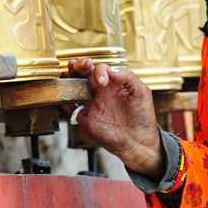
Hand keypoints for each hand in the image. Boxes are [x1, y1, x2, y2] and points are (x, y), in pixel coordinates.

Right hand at [67, 58, 163, 179]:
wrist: (138, 141)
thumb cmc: (142, 116)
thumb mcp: (141, 92)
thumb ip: (128, 77)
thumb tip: (110, 69)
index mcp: (113, 83)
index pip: (100, 68)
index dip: (99, 70)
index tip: (103, 81)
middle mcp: (100, 92)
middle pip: (84, 73)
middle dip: (79, 65)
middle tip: (80, 65)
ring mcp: (92, 104)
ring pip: (75, 87)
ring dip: (70, 79)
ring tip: (70, 75)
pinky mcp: (86, 118)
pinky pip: (71, 108)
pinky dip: (65, 101)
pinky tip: (67, 97)